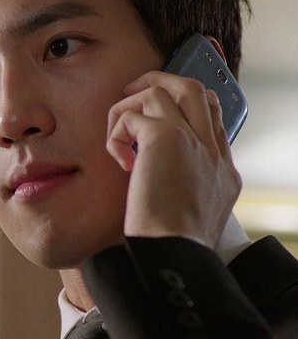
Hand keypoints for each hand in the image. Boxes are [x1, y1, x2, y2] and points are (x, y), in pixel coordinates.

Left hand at [106, 71, 241, 247]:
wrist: (173, 253)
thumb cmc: (170, 244)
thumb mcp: (188, 215)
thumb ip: (179, 188)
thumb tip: (148, 175)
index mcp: (222, 170)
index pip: (211, 118)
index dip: (181, 110)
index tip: (153, 121)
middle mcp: (212, 150)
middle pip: (194, 90)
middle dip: (158, 84)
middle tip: (130, 97)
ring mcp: (192, 140)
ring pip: (164, 89)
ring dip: (130, 106)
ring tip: (116, 135)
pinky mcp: (165, 137)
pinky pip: (131, 115)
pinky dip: (116, 133)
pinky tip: (119, 161)